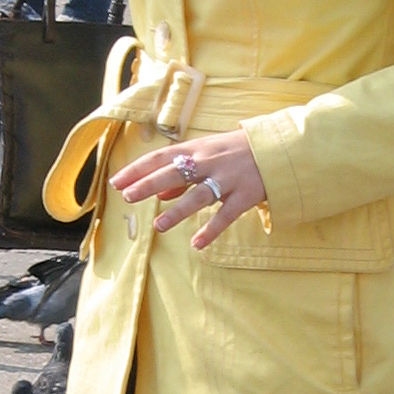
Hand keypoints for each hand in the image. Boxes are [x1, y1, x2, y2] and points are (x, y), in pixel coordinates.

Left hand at [113, 131, 268, 250]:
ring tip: (158, 226)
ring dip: (177, 211)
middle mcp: (209, 162)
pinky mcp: (246, 195)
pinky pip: (226, 215)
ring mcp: (228, 179)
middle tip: (127, 197)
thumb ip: (184, 174)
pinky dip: (212, 230)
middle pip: (174, 172)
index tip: (117, 181)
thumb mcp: (208, 155)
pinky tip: (197, 244)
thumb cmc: (236, 152)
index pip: (161, 157)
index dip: (138, 169)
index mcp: (197, 149)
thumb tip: (160, 193)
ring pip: (199, 196)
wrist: (277, 148)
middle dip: (149, 184)